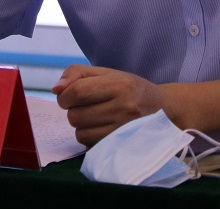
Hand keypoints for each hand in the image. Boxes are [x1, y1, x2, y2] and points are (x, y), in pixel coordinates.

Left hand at [52, 65, 167, 145]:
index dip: (64, 96)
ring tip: (97, 117)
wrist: (164, 110)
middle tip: (87, 106)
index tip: (67, 97)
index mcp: (120, 84)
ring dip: (82, 126)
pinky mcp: (123, 147)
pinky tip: (103, 129)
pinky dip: (90, 138)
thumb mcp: (107, 72)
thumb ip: (77, 73)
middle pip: (75, 116)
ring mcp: (125, 131)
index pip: (77, 92)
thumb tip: (56, 89)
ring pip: (80, 133)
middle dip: (74, 111)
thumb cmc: (130, 88)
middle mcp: (125, 108)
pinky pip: (89, 146)